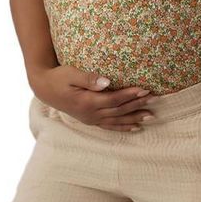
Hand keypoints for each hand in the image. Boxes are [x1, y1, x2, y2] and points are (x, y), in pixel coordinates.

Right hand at [30, 65, 154, 130]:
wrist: (45, 89)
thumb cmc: (59, 78)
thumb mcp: (71, 74)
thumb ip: (88, 78)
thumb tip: (107, 82)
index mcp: (87, 102)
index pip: (113, 99)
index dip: (129, 95)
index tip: (144, 89)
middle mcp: (91, 114)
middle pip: (119, 110)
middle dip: (137, 105)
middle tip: (155, 100)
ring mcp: (92, 119)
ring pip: (117, 120)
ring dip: (135, 118)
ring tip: (151, 116)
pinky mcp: (91, 121)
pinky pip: (110, 126)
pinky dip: (124, 127)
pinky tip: (136, 128)